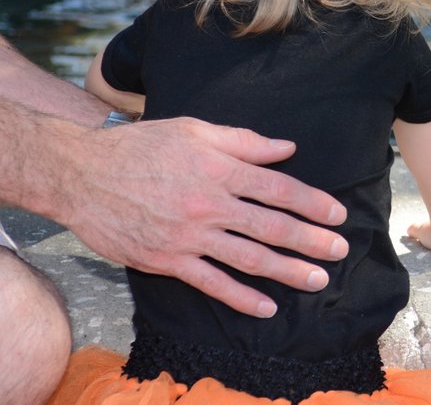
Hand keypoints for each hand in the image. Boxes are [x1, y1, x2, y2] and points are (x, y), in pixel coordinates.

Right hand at [62, 118, 348, 317]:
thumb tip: (287, 148)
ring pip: (248, 257)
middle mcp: (209, 203)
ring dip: (287, 270)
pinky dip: (240, 297)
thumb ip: (244, 141)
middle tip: (340, 250)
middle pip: (271, 225)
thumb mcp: (195, 130)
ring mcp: (188, 235)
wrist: (81, 173)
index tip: (338, 215)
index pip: (278, 188)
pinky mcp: (166, 260)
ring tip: (317, 279)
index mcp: (220, 168)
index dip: (312, 203)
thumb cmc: (141, 146)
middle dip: (311, 240)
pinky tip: (266, 307)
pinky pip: (211, 283)